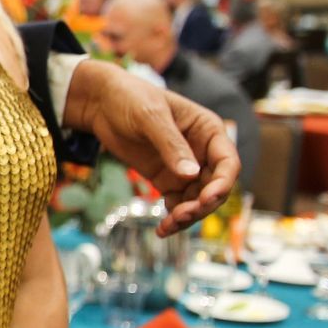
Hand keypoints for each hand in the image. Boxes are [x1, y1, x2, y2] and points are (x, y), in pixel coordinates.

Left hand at [63, 61, 238, 235]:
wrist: (100, 102)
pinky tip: (162, 229)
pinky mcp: (166, 179)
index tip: (206, 199)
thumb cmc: (130, 98)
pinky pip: (177, 203)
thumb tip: (191, 175)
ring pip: (197, 200)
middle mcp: (202, 152)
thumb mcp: (151, 117)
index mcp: (209, 130)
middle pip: (215, 187)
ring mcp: (185, 168)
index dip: (222, 184)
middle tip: (180, 217)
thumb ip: (170, 145)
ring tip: (167, 226)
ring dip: (187, 216)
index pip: (227, 163)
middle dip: (202, 205)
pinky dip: (173, 217)